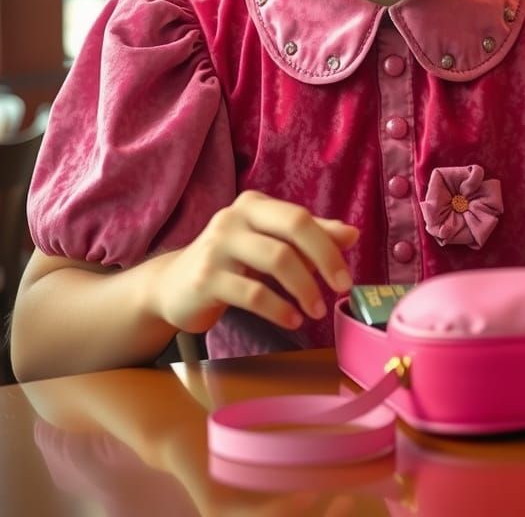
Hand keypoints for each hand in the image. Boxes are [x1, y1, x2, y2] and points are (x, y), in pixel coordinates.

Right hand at [155, 190, 358, 333]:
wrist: (173, 287)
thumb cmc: (231, 264)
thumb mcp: (269, 245)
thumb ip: (308, 238)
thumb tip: (352, 234)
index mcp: (254, 205)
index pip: (300, 217)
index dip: (329, 245)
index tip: (346, 276)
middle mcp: (234, 218)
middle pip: (292, 227)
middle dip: (324, 259)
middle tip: (341, 289)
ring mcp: (217, 246)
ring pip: (276, 258)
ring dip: (304, 288)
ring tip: (316, 311)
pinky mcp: (206, 278)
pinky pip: (252, 293)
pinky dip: (279, 309)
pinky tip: (292, 320)